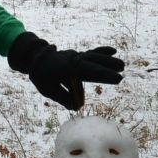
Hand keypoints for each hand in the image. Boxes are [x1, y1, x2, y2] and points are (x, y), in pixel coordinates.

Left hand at [7, 32, 123, 110]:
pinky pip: (90, 53)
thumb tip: (76, 106)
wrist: (35, 59)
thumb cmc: (41, 76)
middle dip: (107, 66)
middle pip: (93, 62)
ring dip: (107, 59)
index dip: (103, 74)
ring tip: (122, 65)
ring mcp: (76, 57)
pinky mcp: (77, 57)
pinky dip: (101, 51)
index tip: (116, 78)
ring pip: (93, 56)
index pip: (89, 71)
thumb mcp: (48, 89)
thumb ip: (62, 97)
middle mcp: (73, 60)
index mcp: (67, 68)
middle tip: (121, 72)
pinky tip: (113, 51)